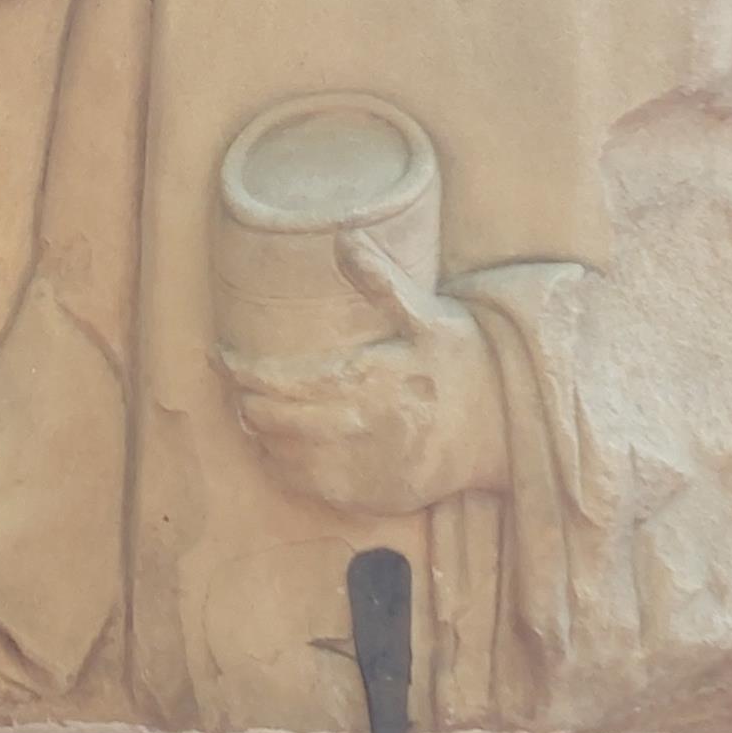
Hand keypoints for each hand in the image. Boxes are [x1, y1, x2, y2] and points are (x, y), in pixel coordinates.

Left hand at [223, 229, 504, 517]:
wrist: (509, 427)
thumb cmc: (465, 362)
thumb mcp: (431, 315)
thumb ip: (382, 281)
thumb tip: (343, 236)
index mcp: (379, 377)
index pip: (290, 380)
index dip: (246, 372)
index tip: (222, 357)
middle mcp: (370, 426)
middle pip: (279, 421)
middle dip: (247, 402)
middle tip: (238, 384)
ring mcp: (371, 467)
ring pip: (287, 457)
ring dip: (262, 435)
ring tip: (254, 412)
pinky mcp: (375, 496)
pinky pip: (312, 488)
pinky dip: (286, 467)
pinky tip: (282, 447)